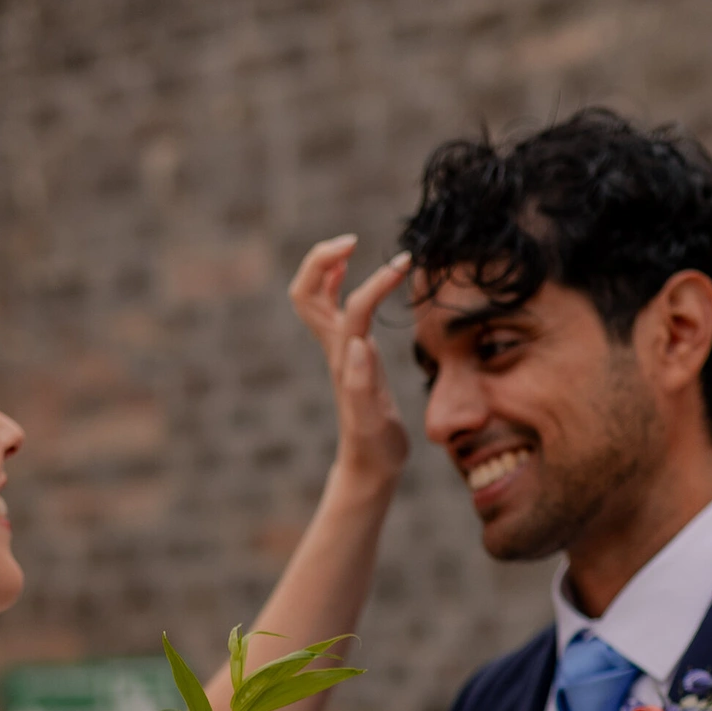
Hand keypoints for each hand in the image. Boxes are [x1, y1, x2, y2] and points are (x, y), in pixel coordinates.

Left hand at [289, 235, 411, 499]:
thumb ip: (362, 387)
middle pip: (307, 294)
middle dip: (322, 260)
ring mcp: (341, 351)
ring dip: (328, 268)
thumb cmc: (374, 450)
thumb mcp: (371, 424)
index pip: (354, 308)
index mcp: (345, 361)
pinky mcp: (350, 355)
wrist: (368, 468)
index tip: (403, 264)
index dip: (375, 282)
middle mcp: (337, 350)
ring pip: (319, 298)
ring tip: (351, 247)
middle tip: (353, 242)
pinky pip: (337, 310)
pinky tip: (355, 278)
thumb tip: (359, 344)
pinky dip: (341, 285)